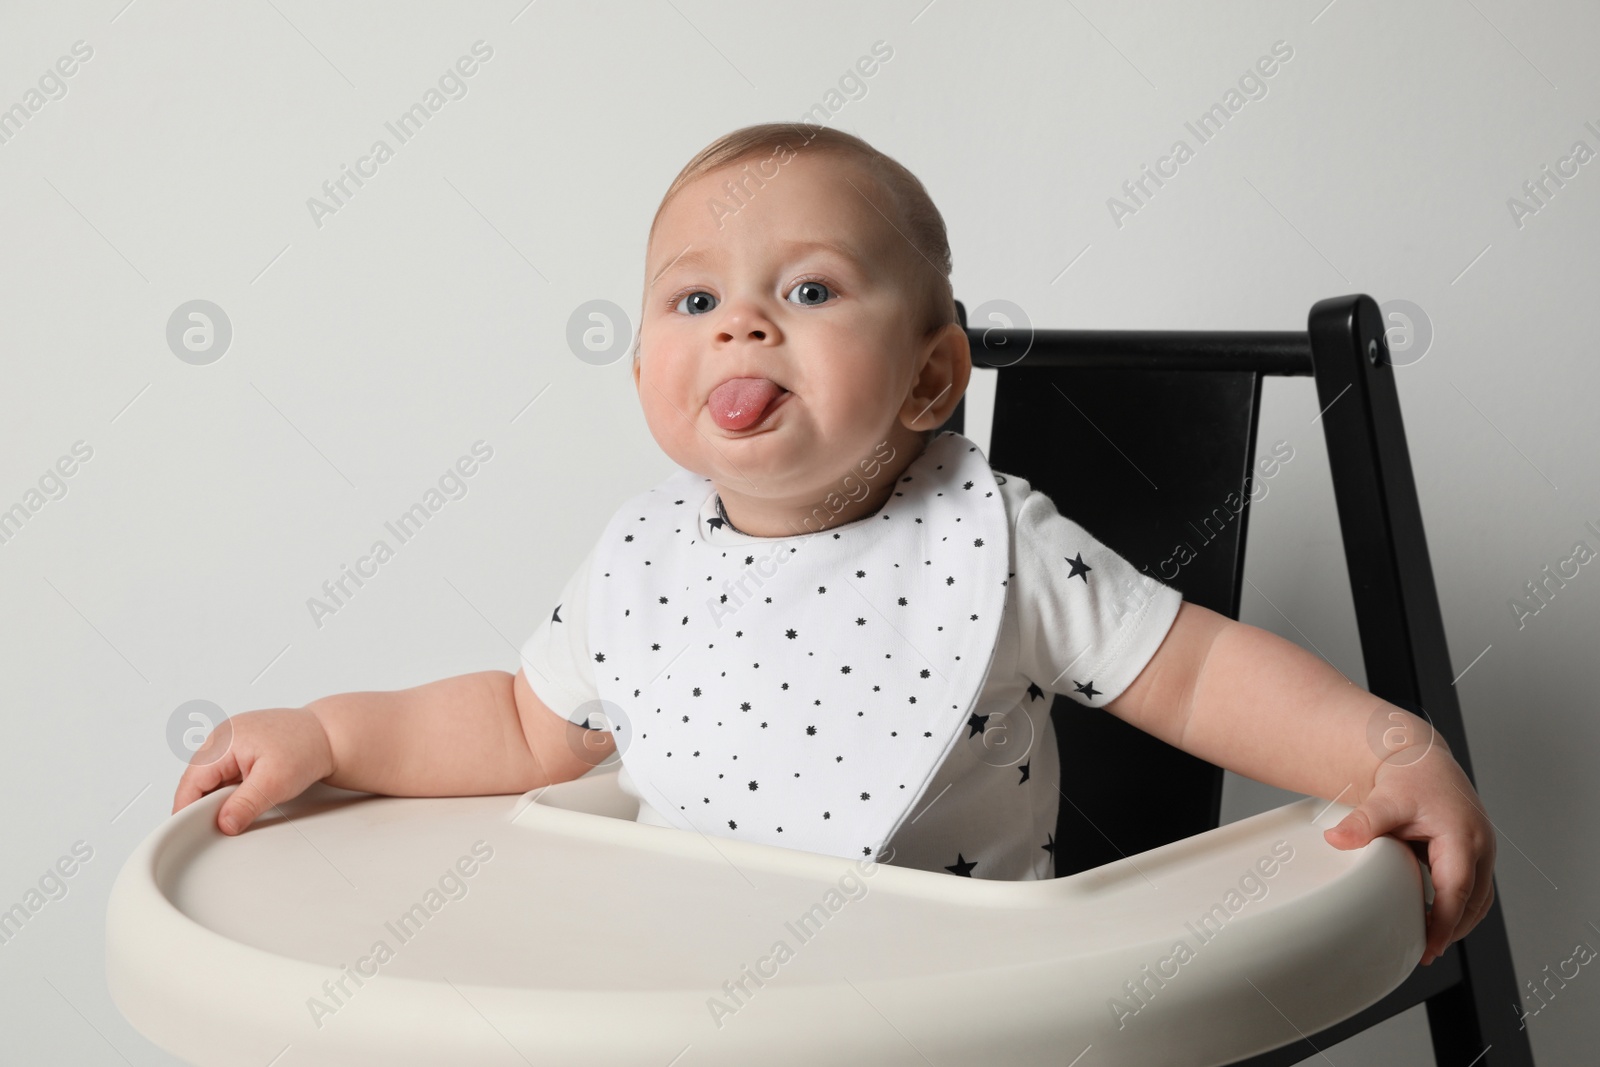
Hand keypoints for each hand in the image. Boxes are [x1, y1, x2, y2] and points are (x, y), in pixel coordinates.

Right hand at [171, 707, 336, 834]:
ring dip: (217, 797)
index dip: (186, 809)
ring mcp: (230, 740)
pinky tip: (241, 799)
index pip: (191, 782)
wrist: (331, 735)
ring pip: (210, 777)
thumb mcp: (275, 782)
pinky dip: (229, 788)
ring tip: (231, 814)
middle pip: (197, 780)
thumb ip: (245, 804)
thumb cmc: (307, 749)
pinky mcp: (241, 746)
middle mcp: (222, 737)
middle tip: (211, 830)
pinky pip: (224, 772)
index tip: (184, 834)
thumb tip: (222, 824)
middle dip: (202, 805)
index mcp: (223, 741)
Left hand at [1322, 746, 1496, 966]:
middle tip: (1424, 952)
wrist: (1420, 759)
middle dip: (1452, 930)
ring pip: (1479, 899)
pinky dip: (1458, 907)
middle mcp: (1479, 846)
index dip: (1445, 922)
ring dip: (1458, 921)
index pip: (1458, 891)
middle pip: (1474, 902)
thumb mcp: (1384, 800)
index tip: (1429, 947)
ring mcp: (1481, 851)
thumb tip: (1335, 840)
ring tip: (1428, 942)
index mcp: (1462, 836)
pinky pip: (1473, 889)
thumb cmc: (1408, 777)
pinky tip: (1434, 918)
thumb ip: (1363, 823)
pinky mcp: (1475, 853)